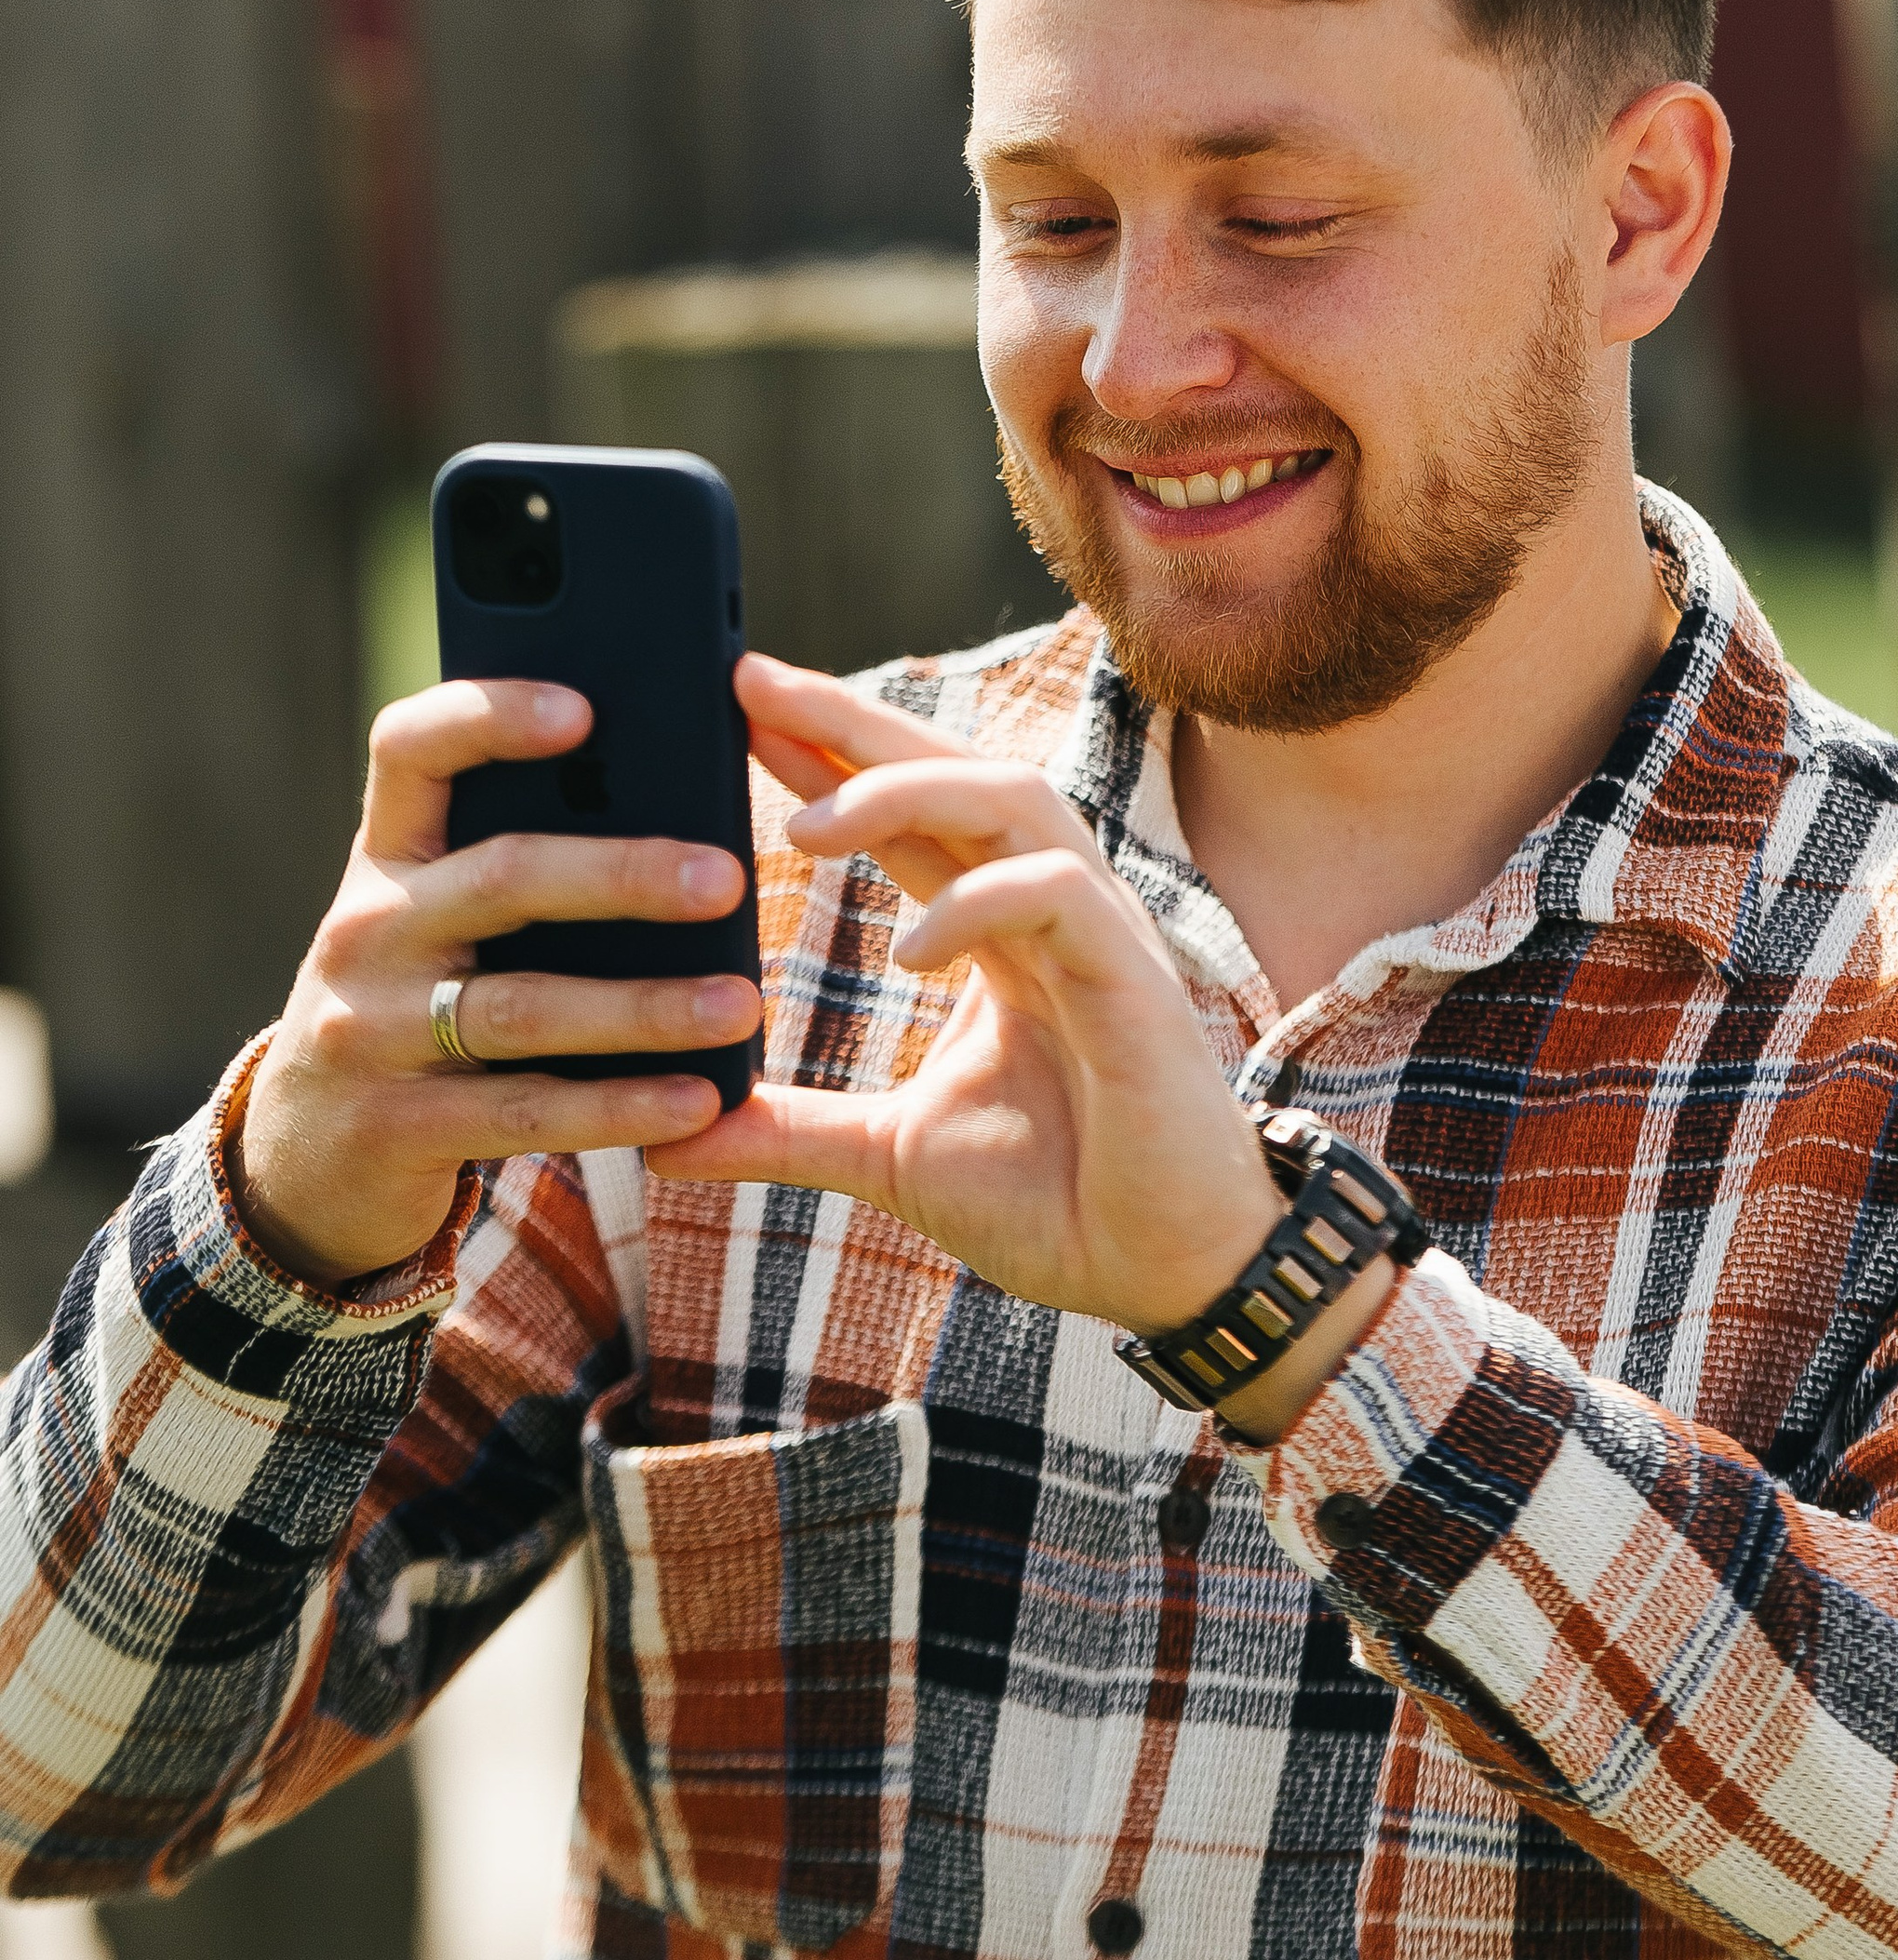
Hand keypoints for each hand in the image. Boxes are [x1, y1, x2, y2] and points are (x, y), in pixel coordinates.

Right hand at [233, 681, 757, 1286]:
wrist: (305, 1160)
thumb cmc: (417, 1009)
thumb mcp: (441, 927)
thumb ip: (522, 872)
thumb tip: (686, 834)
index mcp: (389, 857)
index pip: (412, 749)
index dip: (490, 716)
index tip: (584, 710)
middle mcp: (367, 930)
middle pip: (501, 878)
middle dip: (622, 874)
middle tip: (726, 879)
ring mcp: (368, 1031)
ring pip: (521, 1007)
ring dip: (642, 1007)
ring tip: (737, 1003)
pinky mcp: (392, 1127)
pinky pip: (524, 1111)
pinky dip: (618, 1106)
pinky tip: (697, 1101)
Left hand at [647, 657, 1299, 1350]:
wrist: (1166, 1273)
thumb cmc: (1058, 1203)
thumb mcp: (891, 1157)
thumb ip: (789, 1129)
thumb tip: (669, 1132)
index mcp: (999, 934)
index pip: (909, 815)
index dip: (829, 757)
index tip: (734, 712)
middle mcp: (1049, 912)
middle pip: (955, 769)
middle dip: (853, 722)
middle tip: (749, 686)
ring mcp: (1099, 936)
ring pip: (1014, 799)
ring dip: (910, 791)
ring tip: (810, 822)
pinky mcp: (1135, 982)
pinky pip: (1061, 893)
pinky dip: (981, 902)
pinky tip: (913, 946)